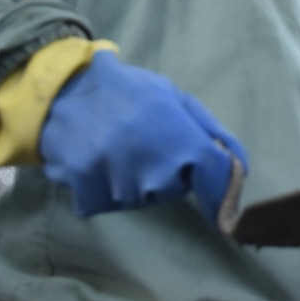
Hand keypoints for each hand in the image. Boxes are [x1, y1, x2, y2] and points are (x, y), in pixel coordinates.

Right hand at [40, 51, 247, 224]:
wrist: (59, 93)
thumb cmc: (126, 92)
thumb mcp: (174, 98)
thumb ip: (210, 132)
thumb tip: (239, 166)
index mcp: (176, 137)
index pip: (213, 175)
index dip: (222, 191)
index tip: (223, 208)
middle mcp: (149, 167)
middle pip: (174, 188)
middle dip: (168, 171)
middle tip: (146, 141)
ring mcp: (116, 184)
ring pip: (141, 198)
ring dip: (134, 180)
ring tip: (118, 146)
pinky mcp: (86, 195)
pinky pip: (108, 203)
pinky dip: (104, 187)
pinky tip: (97, 159)